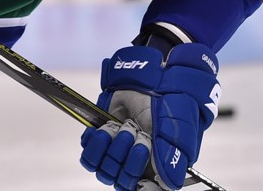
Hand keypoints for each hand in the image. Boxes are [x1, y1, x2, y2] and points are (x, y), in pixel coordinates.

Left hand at [80, 43, 220, 190]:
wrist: (145, 82)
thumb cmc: (164, 108)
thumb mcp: (173, 134)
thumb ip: (172, 162)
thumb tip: (169, 185)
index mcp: (155, 170)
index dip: (141, 188)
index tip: (141, 180)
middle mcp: (135, 165)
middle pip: (121, 182)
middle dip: (128, 159)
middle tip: (137, 135)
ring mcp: (116, 154)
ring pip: (104, 171)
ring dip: (112, 147)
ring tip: (123, 127)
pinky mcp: (101, 141)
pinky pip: (88, 156)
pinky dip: (94, 142)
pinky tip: (104, 128)